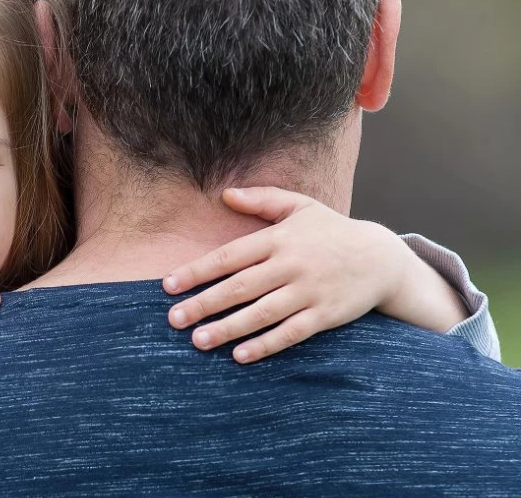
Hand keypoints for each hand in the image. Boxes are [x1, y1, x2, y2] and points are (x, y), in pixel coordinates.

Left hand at [164, 187, 411, 363]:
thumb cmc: (331, 231)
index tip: (169, 285)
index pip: (230, 256)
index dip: (197, 271)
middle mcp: (292, 265)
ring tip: (199, 341)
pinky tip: (240, 355)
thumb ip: (262, 199)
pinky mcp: (325, 315)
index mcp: (279, 238)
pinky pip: (291, 333)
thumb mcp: (299, 206)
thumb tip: (225, 194)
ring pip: (262, 313)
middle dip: (204, 304)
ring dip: (228, 328)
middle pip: (240, 287)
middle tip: (174, 319)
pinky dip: (265, 345)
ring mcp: (309, 291)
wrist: (382, 258)